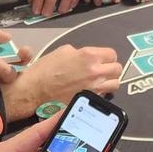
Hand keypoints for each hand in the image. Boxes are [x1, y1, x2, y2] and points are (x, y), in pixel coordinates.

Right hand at [0, 44, 120, 122]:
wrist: (34, 91)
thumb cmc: (45, 70)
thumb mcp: (63, 51)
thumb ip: (81, 53)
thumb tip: (88, 57)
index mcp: (89, 56)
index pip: (112, 54)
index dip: (107, 57)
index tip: (103, 59)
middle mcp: (95, 71)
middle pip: (118, 69)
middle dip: (111, 68)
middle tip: (103, 70)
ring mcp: (94, 88)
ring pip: (115, 84)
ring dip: (110, 82)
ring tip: (100, 81)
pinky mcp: (89, 100)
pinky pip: (104, 95)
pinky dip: (101, 93)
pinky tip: (92, 90)